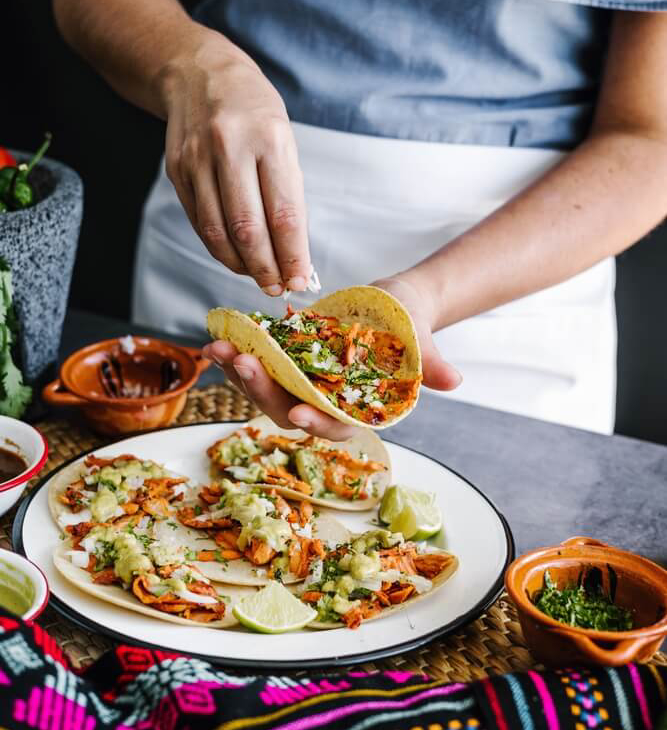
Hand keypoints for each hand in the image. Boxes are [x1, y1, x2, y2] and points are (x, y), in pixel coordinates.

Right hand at [162, 34, 311, 294]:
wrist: (198, 72)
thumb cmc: (254, 109)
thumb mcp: (284, 138)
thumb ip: (288, 191)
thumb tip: (294, 249)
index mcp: (269, 138)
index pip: (283, 212)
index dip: (292, 254)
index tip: (301, 280)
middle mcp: (230, 148)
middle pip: (247, 228)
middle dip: (266, 267)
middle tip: (278, 288)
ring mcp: (197, 159)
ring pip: (218, 231)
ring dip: (240, 264)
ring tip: (258, 277)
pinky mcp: (176, 170)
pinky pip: (199, 221)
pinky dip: (218, 246)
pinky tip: (234, 256)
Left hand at [202, 276, 461, 439]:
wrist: (392, 303)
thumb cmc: (410, 324)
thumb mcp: (422, 339)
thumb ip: (430, 364)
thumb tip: (454, 380)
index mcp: (358, 408)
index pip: (338, 425)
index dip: (318, 422)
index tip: (299, 412)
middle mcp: (324, 403)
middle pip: (290, 408)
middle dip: (264, 390)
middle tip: (245, 363)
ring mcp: (301, 385)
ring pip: (266, 390)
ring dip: (240, 373)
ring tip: (219, 349)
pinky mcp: (284, 366)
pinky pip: (256, 366)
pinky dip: (234, 356)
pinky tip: (216, 341)